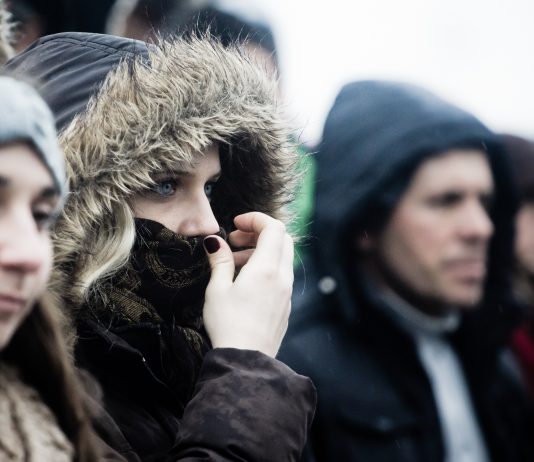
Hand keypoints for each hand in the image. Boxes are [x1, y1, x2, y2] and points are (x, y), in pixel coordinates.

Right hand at [202, 212, 293, 356]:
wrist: (246, 360)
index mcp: (267, 269)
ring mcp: (287, 293)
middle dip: (259, 233)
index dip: (256, 219)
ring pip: (282, 258)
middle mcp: (283, 277)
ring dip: (261, 251)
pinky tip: (246, 281)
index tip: (236, 224)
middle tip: (235, 239)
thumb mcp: (218, 289)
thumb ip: (220, 260)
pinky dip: (267, 268)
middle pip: (282, 240)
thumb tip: (215, 241)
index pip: (274, 228)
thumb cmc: (228, 325)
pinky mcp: (286, 305)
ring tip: (235, 261)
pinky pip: (281, 276)